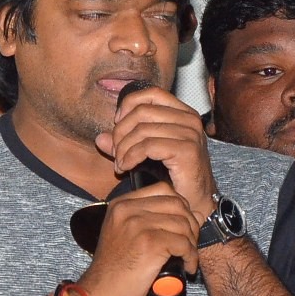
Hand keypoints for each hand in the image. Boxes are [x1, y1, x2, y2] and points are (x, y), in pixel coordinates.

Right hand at [77, 185, 201, 295]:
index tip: (182, 226)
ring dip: (192, 244)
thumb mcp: (125, 236)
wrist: (100, 294)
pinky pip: (184, 244)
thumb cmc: (115, 271)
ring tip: (187, 258)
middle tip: (189, 243)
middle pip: (177, 204)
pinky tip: (187, 267)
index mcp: (120, 205)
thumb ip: (150, 220)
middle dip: (191, 224)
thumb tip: (190, 213)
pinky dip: (191, 257)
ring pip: (183, 224)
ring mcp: (137, 225)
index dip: (181, 206)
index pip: (163, 189)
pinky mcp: (149, 244)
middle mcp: (127, 210)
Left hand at [95, 85, 217, 214]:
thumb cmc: (172, 177)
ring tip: (120, 163)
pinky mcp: (187, 150)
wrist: (194, 202)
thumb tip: (100, 138)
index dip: (128, 105)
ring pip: (142, 130)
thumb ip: (123, 143)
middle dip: (120, 132)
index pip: (151, 93)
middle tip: (115, 152)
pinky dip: (130, 157)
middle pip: (141, 111)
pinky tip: (125, 167)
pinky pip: (147, 146)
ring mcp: (190, 134)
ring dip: (123, 148)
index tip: (116, 123)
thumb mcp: (144, 155)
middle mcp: (189, 119)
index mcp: (182, 113)